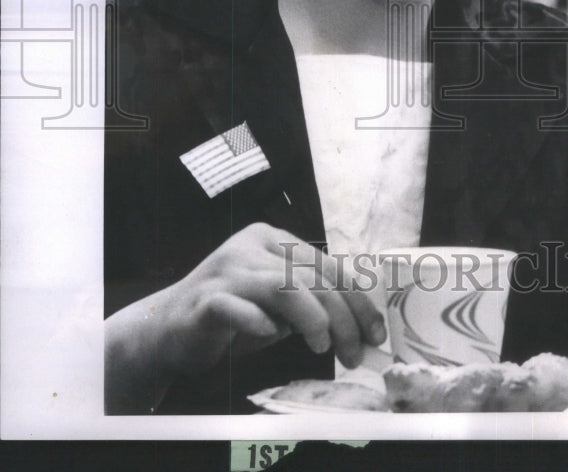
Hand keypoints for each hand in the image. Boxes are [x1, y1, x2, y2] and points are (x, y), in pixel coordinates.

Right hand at [105, 223, 385, 411]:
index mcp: (272, 239)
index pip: (328, 265)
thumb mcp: (278, 302)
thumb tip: (361, 320)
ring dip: (313, 320)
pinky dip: (259, 323)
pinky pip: (238, 307)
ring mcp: (227, 270)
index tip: (376, 333)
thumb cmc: (232, 315)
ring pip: (284, 286)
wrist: (166, 328)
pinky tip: (271, 335)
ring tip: (323, 347)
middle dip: (344, 318)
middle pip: (313, 277)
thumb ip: (310, 298)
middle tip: (357, 354)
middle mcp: (251, 246)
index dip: (358, 300)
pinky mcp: (206, 299)